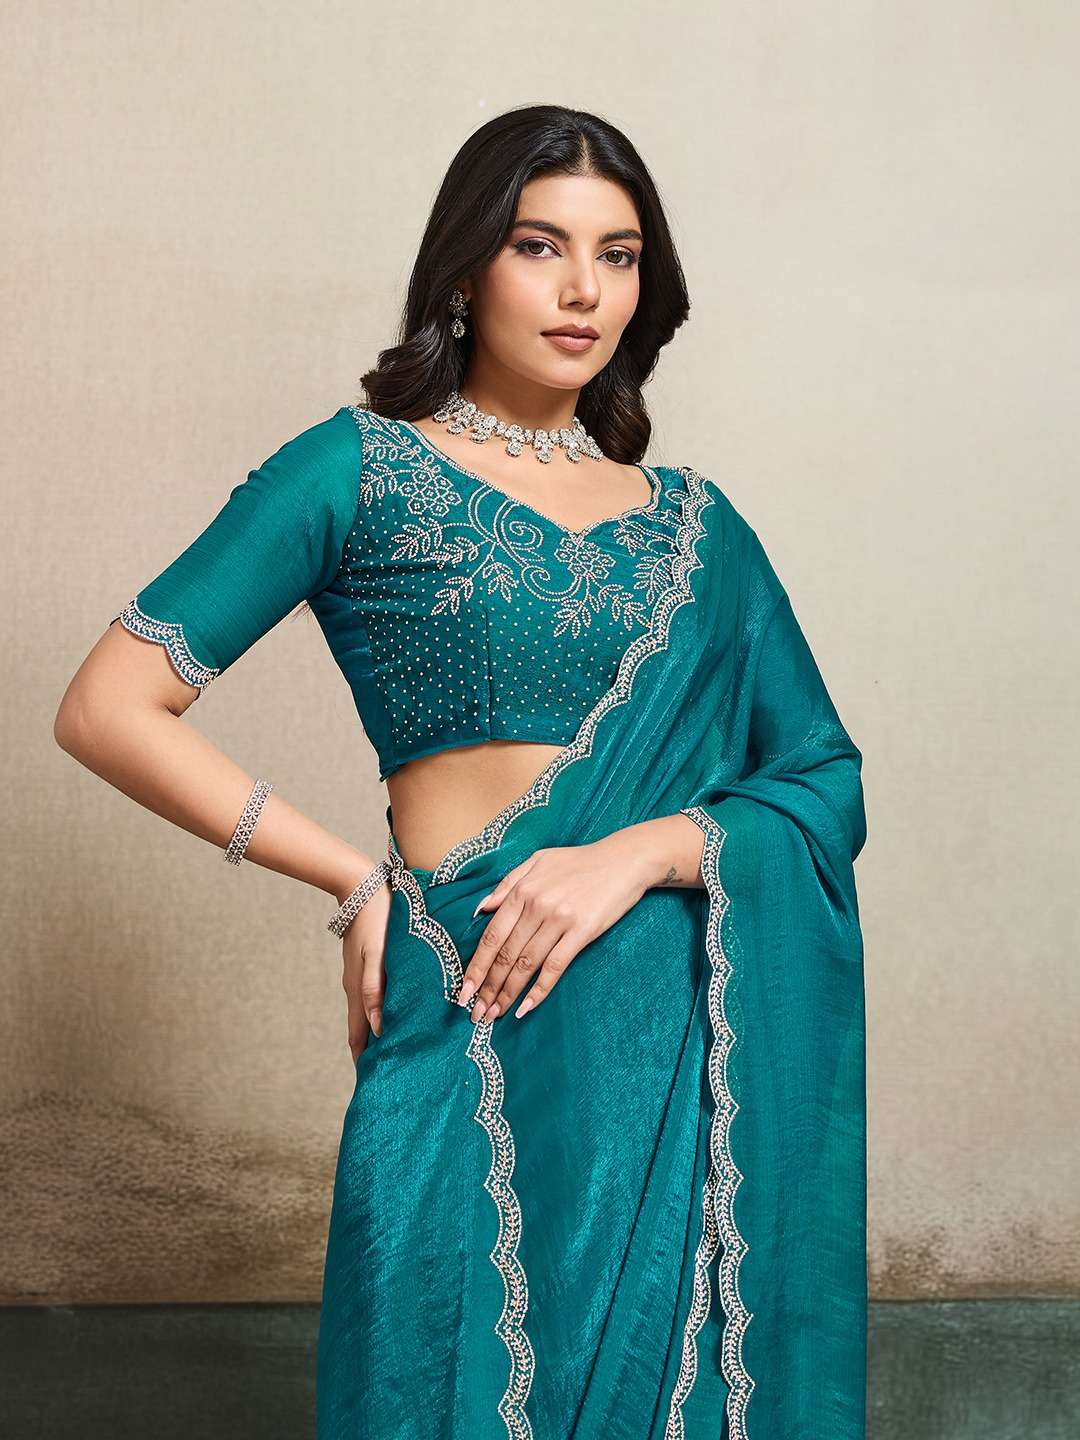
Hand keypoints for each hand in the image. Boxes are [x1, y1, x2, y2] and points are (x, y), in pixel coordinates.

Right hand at [339, 874, 391, 1062]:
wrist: (361, 886)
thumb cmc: (375, 919)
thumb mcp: (376, 955)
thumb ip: (376, 990)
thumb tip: (380, 1028)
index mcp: (358, 990)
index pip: (358, 1037)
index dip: (363, 1060)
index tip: (371, 1083)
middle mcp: (356, 987)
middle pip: (362, 1029)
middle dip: (372, 1052)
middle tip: (387, 1073)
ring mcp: (360, 976)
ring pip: (368, 1013)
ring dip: (377, 1033)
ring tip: (394, 1050)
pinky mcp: (366, 964)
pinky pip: (372, 996)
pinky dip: (380, 1012)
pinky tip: (394, 1012)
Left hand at [456, 834, 653, 1023]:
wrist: (624, 860)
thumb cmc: (580, 862)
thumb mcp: (538, 861)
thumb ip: (508, 883)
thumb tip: (482, 908)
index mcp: (522, 890)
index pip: (491, 936)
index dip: (476, 967)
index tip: (463, 991)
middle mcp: (537, 906)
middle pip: (505, 955)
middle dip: (487, 988)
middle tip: (475, 1013)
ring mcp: (559, 920)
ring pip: (526, 964)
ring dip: (507, 993)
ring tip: (494, 1014)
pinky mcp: (582, 931)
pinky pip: (556, 966)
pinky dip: (539, 990)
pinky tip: (526, 1007)